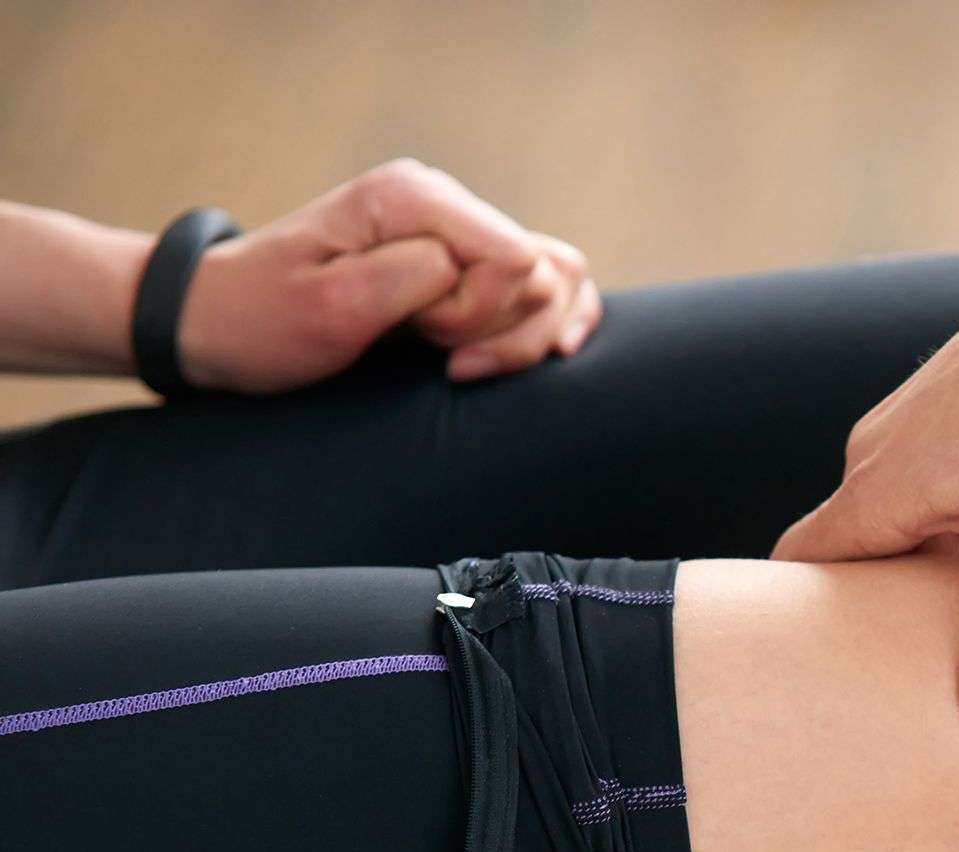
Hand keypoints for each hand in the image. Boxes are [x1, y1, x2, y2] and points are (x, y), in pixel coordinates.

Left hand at [177, 159, 600, 392]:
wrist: (215, 321)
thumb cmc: (264, 320)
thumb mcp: (332, 305)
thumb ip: (423, 275)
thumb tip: (506, 265)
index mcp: (413, 198)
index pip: (514, 258)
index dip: (480, 314)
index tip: (422, 337)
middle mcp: (444, 202)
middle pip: (543, 271)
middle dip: (500, 329)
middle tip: (432, 348)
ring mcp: (458, 230)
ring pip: (557, 279)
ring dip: (523, 335)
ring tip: (461, 360)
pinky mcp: (465, 262)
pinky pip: (548, 283)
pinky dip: (551, 322)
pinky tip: (544, 351)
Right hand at [771, 244, 958, 738]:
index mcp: (879, 487)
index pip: (799, 567)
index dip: (799, 626)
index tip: (815, 677)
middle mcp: (874, 455)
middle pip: (848, 554)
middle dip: (874, 612)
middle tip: (905, 677)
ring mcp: (905, 429)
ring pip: (894, 522)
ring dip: (922, 569)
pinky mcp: (941, 413)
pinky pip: (924, 490)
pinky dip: (948, 530)